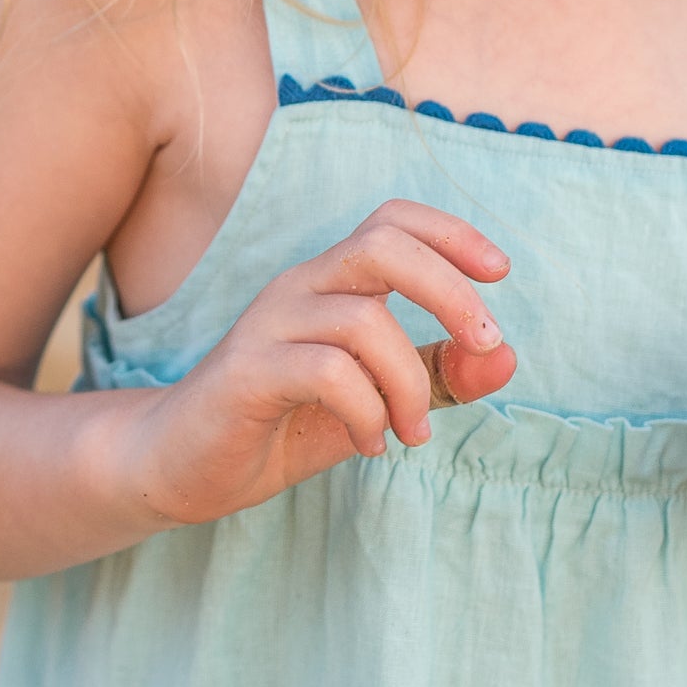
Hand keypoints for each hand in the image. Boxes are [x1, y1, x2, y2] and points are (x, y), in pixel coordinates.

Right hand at [120, 200, 514, 526]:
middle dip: (449, 290)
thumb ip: (439, 378)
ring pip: (364, 319)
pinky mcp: (246, 372)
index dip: (451, 232)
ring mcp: (268, 324)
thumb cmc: (282, 422)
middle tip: (485, 342)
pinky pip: (327, 371)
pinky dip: (367, 412)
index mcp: (331, 281)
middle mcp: (300, 286)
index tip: (500, 271)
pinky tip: (368, 444)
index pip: (393, 220)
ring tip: (412, 432)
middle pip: (383, 244)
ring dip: (409, 382)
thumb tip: (509, 358)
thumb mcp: (377, 401)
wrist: (176, 466)